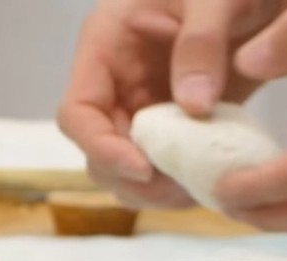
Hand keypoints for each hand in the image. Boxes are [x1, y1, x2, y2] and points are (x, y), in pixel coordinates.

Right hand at [57, 0, 283, 207]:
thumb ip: (203, 42)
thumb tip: (193, 107)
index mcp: (105, 45)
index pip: (77, 112)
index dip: (102, 148)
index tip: (145, 169)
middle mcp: (114, 84)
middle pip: (97, 152)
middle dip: (133, 179)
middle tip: (179, 188)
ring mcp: (141, 109)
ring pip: (125, 172)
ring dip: (155, 192)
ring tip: (196, 189)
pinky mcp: (170, 128)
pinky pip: (161, 170)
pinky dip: (180, 186)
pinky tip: (209, 183)